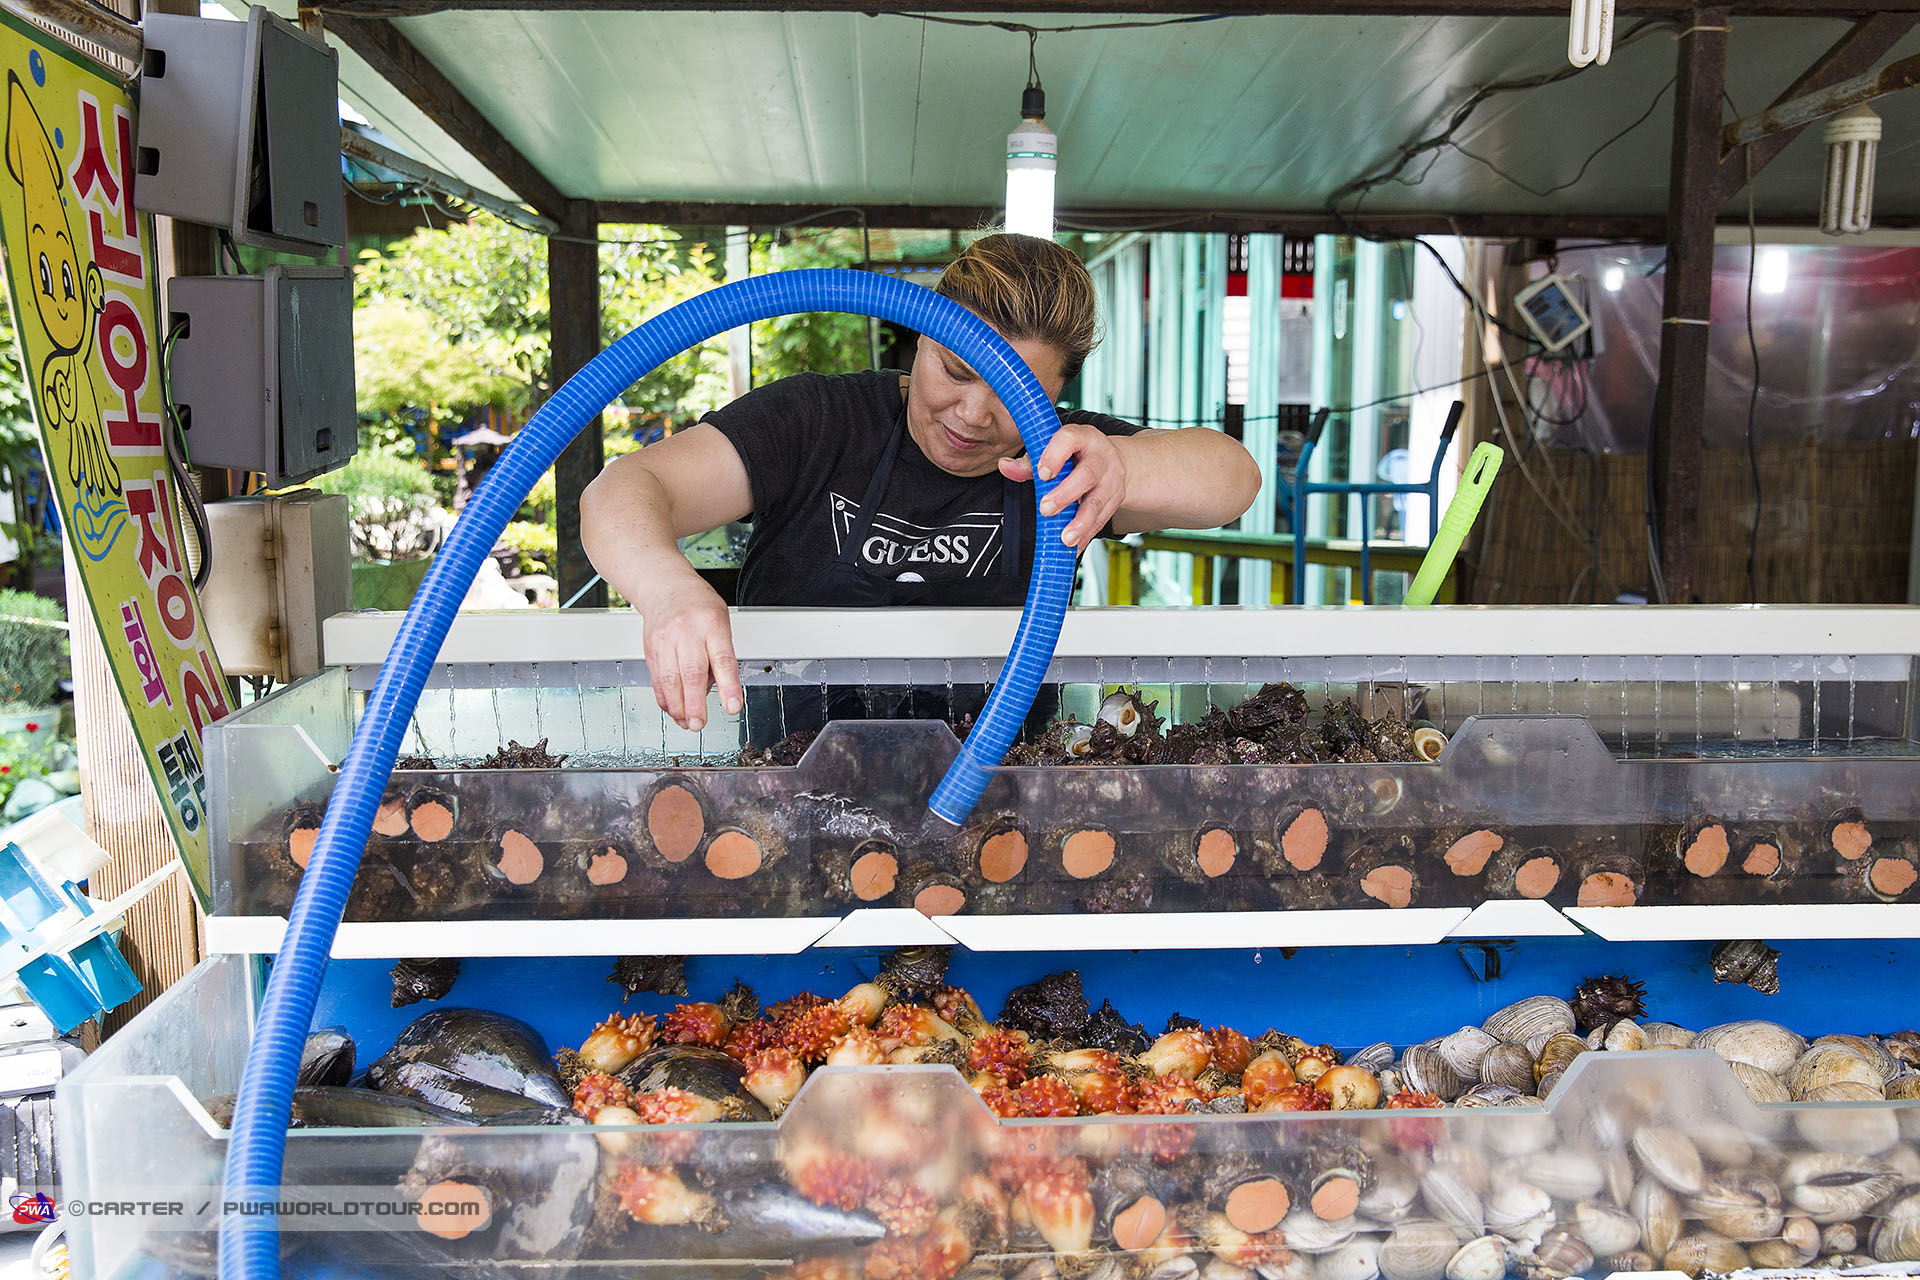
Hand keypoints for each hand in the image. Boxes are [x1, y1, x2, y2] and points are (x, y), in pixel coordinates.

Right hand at [631, 573, 741, 730]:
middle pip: (691, 673)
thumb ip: (719, 656)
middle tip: (700, 724)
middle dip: (695, 704)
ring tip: (687, 722)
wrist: (665, 586)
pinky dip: (664, 698)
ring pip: (670, 680)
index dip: (729, 687)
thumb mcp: (721, 623)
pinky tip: (672, 709)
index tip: (733, 707)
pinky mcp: (650, 648)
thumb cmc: (699, 606)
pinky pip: (656, 679)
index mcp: (712, 624)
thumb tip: (713, 692)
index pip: (723, 660)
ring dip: (678, 707)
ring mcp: (666, 640)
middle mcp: (687, 631)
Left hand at [999, 423, 1127, 549]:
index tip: (1042, 474)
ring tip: (1066, 538)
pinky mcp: (1116, 499)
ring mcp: (1111, 479)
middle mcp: (1100, 456)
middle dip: (1066, 495)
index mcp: (1082, 437)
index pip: (1070, 440)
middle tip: (1046, 509)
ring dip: (1081, 522)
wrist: (1109, 459)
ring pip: (1098, 501)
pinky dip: (1086, 535)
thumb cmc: (1076, 453)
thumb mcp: (1054, 450)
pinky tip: (1075, 545)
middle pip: (1087, 474)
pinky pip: (1102, 519)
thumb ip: (1028, 461)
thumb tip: (1005, 466)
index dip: (1055, 456)